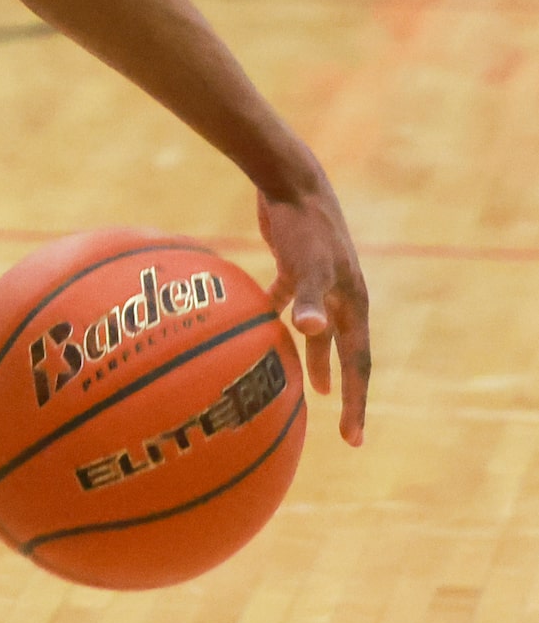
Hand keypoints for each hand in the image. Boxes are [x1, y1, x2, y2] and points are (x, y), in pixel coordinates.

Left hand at [256, 174, 371, 445]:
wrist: (291, 183)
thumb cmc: (303, 226)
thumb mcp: (308, 264)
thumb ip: (309, 298)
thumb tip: (311, 332)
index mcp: (353, 306)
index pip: (359, 366)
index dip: (356, 403)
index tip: (353, 439)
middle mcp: (341, 298)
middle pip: (346, 355)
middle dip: (345, 393)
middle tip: (342, 429)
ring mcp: (319, 283)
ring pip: (318, 332)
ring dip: (315, 360)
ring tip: (310, 390)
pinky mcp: (294, 266)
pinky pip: (289, 302)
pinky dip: (278, 320)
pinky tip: (262, 331)